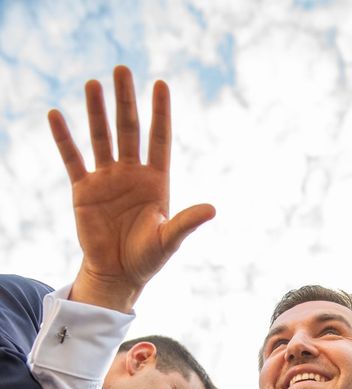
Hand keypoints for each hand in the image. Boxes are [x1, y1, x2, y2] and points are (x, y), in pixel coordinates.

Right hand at [48, 66, 214, 311]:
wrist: (119, 273)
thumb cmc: (149, 257)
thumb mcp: (170, 240)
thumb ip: (187, 222)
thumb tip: (213, 209)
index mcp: (157, 180)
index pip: (159, 138)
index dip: (160, 112)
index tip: (160, 84)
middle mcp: (132, 173)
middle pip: (129, 129)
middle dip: (126, 101)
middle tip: (122, 69)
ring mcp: (107, 179)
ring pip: (102, 138)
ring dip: (97, 112)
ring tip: (93, 84)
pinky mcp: (83, 190)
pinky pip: (73, 159)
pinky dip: (64, 139)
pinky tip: (56, 115)